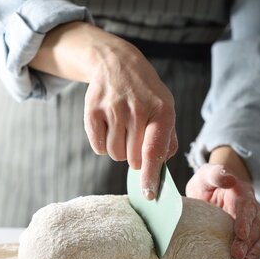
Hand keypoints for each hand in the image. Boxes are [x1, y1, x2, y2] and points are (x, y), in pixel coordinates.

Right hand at [28, 22, 176, 198]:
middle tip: (135, 138)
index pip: (154, 151)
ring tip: (123, 130)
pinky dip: (103, 144)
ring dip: (120, 150)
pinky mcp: (92, 111)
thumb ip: (167, 139)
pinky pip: (98, 147)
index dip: (151, 176)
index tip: (148, 195)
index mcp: (161, 111)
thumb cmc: (146, 93)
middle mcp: (137, 110)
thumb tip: (160, 170)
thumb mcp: (165, 107)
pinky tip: (109, 127)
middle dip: (135, 157)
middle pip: (133, 159)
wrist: (116, 63)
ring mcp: (113, 109)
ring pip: (115, 155)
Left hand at [186, 163, 259, 258]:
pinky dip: (253, 254)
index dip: (244, 220)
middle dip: (247, 241)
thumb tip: (229, 178)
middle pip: (254, 224)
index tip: (240, 234)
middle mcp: (251, 207)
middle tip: (238, 254)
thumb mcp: (208, 174)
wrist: (214, 187)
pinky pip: (255, 244)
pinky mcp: (249, 231)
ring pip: (258, 236)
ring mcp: (252, 220)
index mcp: (242, 192)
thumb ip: (216, 175)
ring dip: (252, 251)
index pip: (246, 206)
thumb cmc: (209, 181)